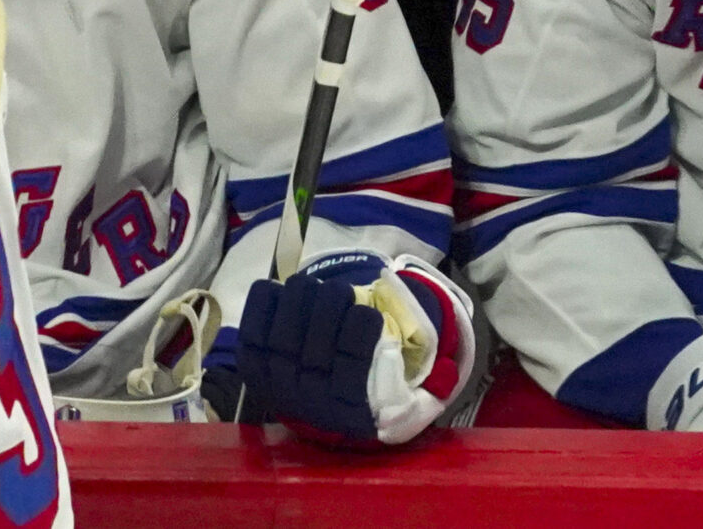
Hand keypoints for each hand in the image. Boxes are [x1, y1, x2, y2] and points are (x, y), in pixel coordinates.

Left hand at [233, 252, 468, 445]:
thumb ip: (419, 386)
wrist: (318, 411)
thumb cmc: (363, 390)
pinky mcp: (252, 367)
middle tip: (342, 291)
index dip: (359, 332)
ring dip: (302, 300)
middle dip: (329, 306)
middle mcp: (308, 403)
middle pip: (313, 345)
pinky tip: (283, 290)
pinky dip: (268, 302)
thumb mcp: (398, 401)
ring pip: (285, 333)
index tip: (369, 312)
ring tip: (318, 289)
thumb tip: (450, 373)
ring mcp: (275, 385)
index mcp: (347, 413)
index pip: (350, 369)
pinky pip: (253, 328)